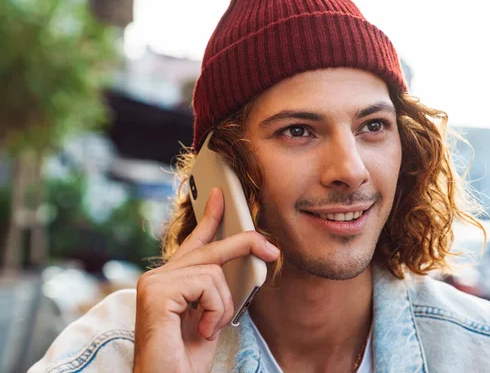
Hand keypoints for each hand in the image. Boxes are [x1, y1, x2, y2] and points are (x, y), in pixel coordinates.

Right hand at [133, 188, 279, 372]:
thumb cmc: (186, 357)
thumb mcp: (210, 315)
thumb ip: (216, 288)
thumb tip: (240, 262)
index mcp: (169, 281)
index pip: (194, 243)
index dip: (210, 218)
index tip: (221, 197)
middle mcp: (156, 277)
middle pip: (211, 250)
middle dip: (245, 245)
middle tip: (271, 249)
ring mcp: (153, 283)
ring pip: (214, 271)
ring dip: (222, 305)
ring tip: (208, 328)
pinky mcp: (156, 292)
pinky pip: (208, 285)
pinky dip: (214, 311)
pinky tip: (199, 330)